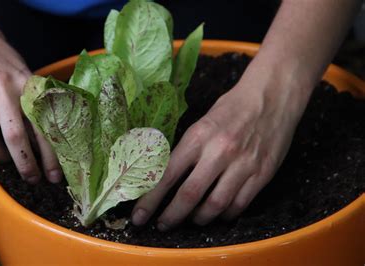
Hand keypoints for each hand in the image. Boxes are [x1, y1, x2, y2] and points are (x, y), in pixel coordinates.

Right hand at [0, 32, 60, 183]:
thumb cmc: (7, 68)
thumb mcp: (28, 80)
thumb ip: (36, 107)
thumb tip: (53, 146)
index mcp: (26, 86)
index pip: (42, 127)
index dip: (50, 156)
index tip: (54, 176)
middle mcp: (3, 91)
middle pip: (15, 138)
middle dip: (26, 165)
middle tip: (32, 179)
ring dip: (0, 158)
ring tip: (7, 159)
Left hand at [132, 71, 309, 230]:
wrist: (273, 95)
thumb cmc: (232, 107)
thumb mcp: (202, 122)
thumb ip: (187, 150)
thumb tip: (167, 177)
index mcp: (198, 136)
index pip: (167, 175)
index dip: (150, 200)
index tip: (139, 216)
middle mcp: (219, 152)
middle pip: (189, 195)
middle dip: (171, 216)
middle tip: (162, 225)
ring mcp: (242, 164)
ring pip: (215, 206)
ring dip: (199, 219)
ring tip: (191, 219)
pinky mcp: (262, 173)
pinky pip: (239, 205)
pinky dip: (225, 215)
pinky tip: (218, 214)